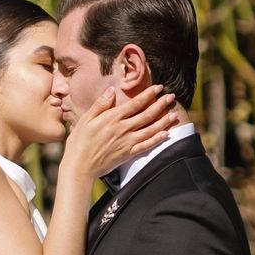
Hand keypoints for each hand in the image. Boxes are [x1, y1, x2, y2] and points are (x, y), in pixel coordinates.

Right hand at [61, 78, 179, 184]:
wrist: (79, 166)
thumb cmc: (79, 142)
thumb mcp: (86, 119)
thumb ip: (100, 104)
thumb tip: (112, 90)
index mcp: (112, 118)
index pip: (135, 103)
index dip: (148, 94)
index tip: (158, 87)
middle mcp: (122, 128)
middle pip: (147, 114)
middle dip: (161, 104)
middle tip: (172, 97)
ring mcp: (127, 142)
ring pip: (150, 129)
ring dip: (164, 121)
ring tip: (175, 114)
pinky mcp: (128, 154)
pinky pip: (147, 146)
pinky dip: (157, 139)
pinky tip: (166, 134)